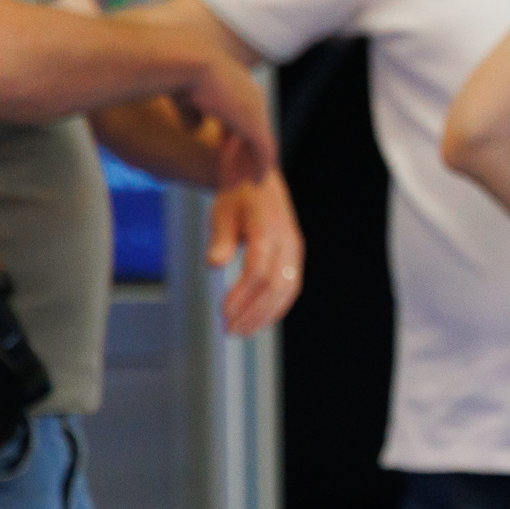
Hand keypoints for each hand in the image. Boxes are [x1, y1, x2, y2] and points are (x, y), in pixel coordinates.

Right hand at [183, 50, 276, 180]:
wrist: (187, 65)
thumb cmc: (179, 76)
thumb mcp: (185, 97)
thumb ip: (193, 114)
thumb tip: (195, 129)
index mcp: (236, 82)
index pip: (242, 111)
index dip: (233, 131)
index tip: (223, 147)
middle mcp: (251, 94)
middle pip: (255, 127)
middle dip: (247, 149)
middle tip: (241, 169)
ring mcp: (256, 109)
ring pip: (260, 141)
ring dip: (253, 161)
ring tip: (248, 180)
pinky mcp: (256, 124)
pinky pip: (263, 151)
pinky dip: (260, 167)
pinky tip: (257, 182)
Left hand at [207, 168, 302, 335]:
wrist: (257, 177)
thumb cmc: (236, 196)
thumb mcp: (221, 212)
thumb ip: (220, 240)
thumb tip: (214, 264)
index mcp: (269, 228)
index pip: (259, 271)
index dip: (242, 296)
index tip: (224, 313)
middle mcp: (287, 241)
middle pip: (276, 286)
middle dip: (253, 312)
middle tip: (229, 329)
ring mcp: (294, 249)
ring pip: (287, 290)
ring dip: (265, 315)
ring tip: (242, 331)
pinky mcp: (294, 256)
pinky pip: (290, 287)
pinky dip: (275, 307)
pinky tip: (258, 319)